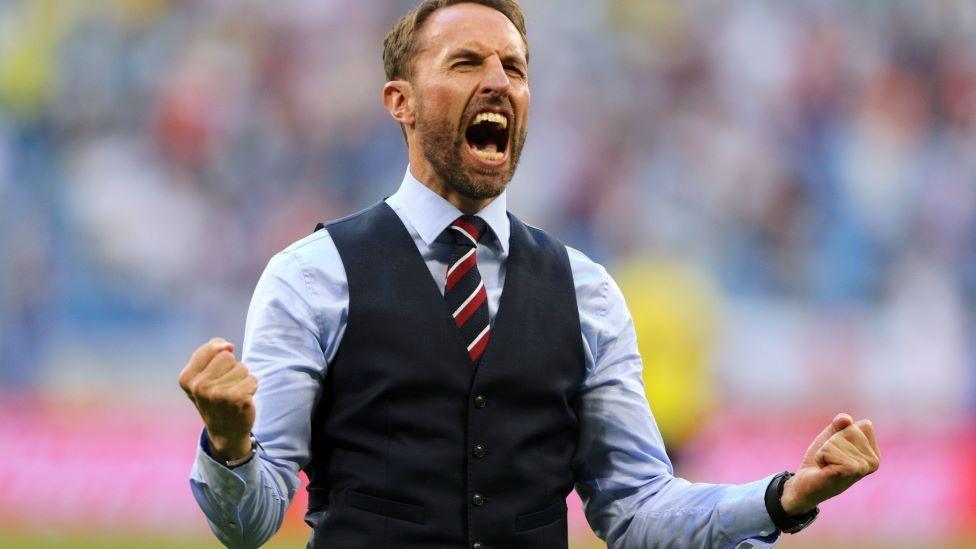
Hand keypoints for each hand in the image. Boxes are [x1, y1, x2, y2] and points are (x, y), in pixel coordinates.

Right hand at [178, 337, 258, 461]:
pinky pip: (252, 379)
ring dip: (242, 379)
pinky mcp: (235, 399)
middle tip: (226, 387)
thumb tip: (227, 346)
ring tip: (234, 394)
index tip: (216, 374)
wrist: (225, 431)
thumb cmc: (216, 398)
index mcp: (186, 378)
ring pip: (242, 367)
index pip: (212, 347)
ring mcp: (216, 394)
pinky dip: (252, 387)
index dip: (220, 357)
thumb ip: (211, 353)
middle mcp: (199, 386)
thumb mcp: (204, 375)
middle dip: (232, 369)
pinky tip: (242, 400)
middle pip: (228, 356)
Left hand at [781, 413, 880, 514]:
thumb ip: (839, 424)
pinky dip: (821, 455)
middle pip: (851, 429)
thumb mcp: (831, 437)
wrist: (805, 484)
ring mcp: (863, 468)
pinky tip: (825, 469)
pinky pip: (830, 449)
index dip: (843, 432)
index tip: (838, 449)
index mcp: (874, 453)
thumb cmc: (821, 461)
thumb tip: (846, 419)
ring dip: (825, 450)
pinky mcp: (850, 471)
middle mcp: (874, 461)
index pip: (864, 425)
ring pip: (838, 439)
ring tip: (828, 464)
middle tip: (830, 459)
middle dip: (833, 441)